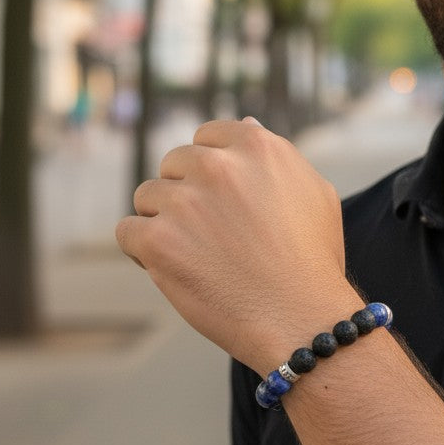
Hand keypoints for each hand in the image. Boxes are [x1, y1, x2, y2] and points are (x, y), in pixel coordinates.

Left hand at [116, 118, 354, 373]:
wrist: (301, 318)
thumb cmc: (313, 260)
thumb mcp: (315, 192)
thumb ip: (277, 157)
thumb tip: (245, 126)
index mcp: (256, 146)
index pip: (207, 136)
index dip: (211, 169)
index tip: (223, 199)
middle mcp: (218, 166)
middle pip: (174, 163)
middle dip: (187, 193)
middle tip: (213, 233)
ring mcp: (185, 202)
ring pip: (148, 196)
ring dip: (164, 221)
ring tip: (198, 254)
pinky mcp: (158, 241)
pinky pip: (128, 232)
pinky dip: (143, 251)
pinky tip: (175, 268)